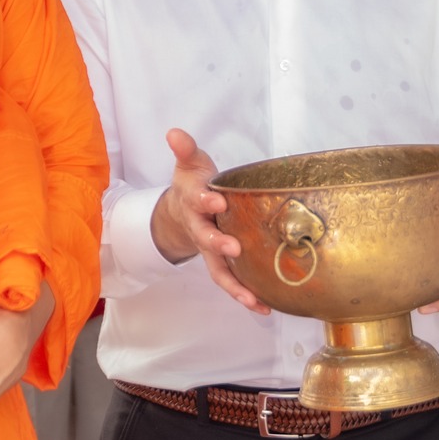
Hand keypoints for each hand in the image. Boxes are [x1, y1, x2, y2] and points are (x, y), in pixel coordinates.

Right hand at [150, 128, 267, 313]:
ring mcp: (210, 249)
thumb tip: (174, 132)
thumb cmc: (193, 185)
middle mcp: (200, 228)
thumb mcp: (190, 163)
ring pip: (218, 269)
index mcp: (193, 201)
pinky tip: (265, 307)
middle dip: (218, 243)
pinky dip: (246, 296)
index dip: (205, 201)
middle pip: (205, 239)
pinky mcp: (222, 262)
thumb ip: (185, 149)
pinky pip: (232, 281)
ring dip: (234, 284)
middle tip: (233, 246)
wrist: (181, 212)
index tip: (217, 201)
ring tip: (251, 297)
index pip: (197, 200)